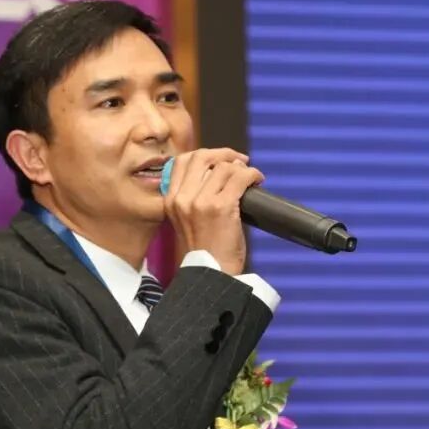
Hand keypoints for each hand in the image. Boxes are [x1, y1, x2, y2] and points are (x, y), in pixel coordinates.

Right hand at [163, 148, 264, 274]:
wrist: (212, 274)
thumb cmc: (205, 251)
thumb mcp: (185, 221)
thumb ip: (192, 197)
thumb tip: (220, 170)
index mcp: (170, 201)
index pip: (181, 162)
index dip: (204, 155)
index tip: (219, 160)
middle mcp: (182, 198)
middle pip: (201, 156)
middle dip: (223, 153)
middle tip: (239, 161)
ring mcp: (200, 202)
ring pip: (224, 167)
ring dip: (242, 168)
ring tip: (250, 178)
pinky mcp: (221, 207)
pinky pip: (240, 177)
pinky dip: (253, 175)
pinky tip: (258, 181)